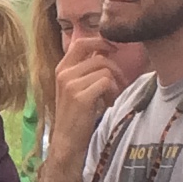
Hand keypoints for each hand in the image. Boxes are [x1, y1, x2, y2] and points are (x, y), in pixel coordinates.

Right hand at [53, 28, 118, 144]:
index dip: (100, 41)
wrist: (67, 140)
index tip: (114, 48)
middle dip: (115, 68)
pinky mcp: (80, 97)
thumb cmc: (76, 114)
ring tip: (110, 98)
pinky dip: (112, 93)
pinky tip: (107, 104)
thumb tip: (105, 48)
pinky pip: (106, 83)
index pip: (81, 42)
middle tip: (120, 82)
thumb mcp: (76, 86)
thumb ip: (86, 68)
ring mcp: (70, 84)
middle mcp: (64, 73)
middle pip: (99, 57)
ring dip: (114, 85)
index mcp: (62, 68)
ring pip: (105, 71)